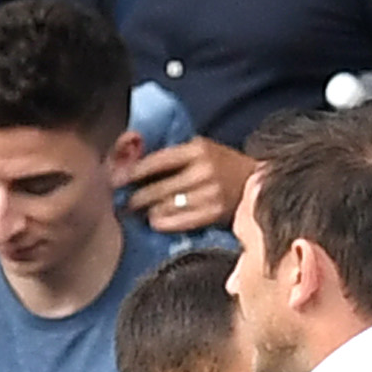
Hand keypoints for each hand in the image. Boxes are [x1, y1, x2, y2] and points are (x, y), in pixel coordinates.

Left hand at [127, 138, 253, 233]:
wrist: (257, 182)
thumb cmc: (222, 165)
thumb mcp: (201, 150)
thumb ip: (174, 156)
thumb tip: (133, 166)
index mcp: (197, 149)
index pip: (156, 161)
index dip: (132, 172)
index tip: (115, 180)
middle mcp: (203, 170)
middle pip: (157, 188)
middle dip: (135, 198)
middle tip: (121, 203)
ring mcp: (210, 193)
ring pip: (166, 207)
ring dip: (147, 212)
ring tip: (136, 214)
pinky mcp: (214, 213)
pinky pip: (180, 221)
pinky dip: (163, 222)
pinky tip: (154, 222)